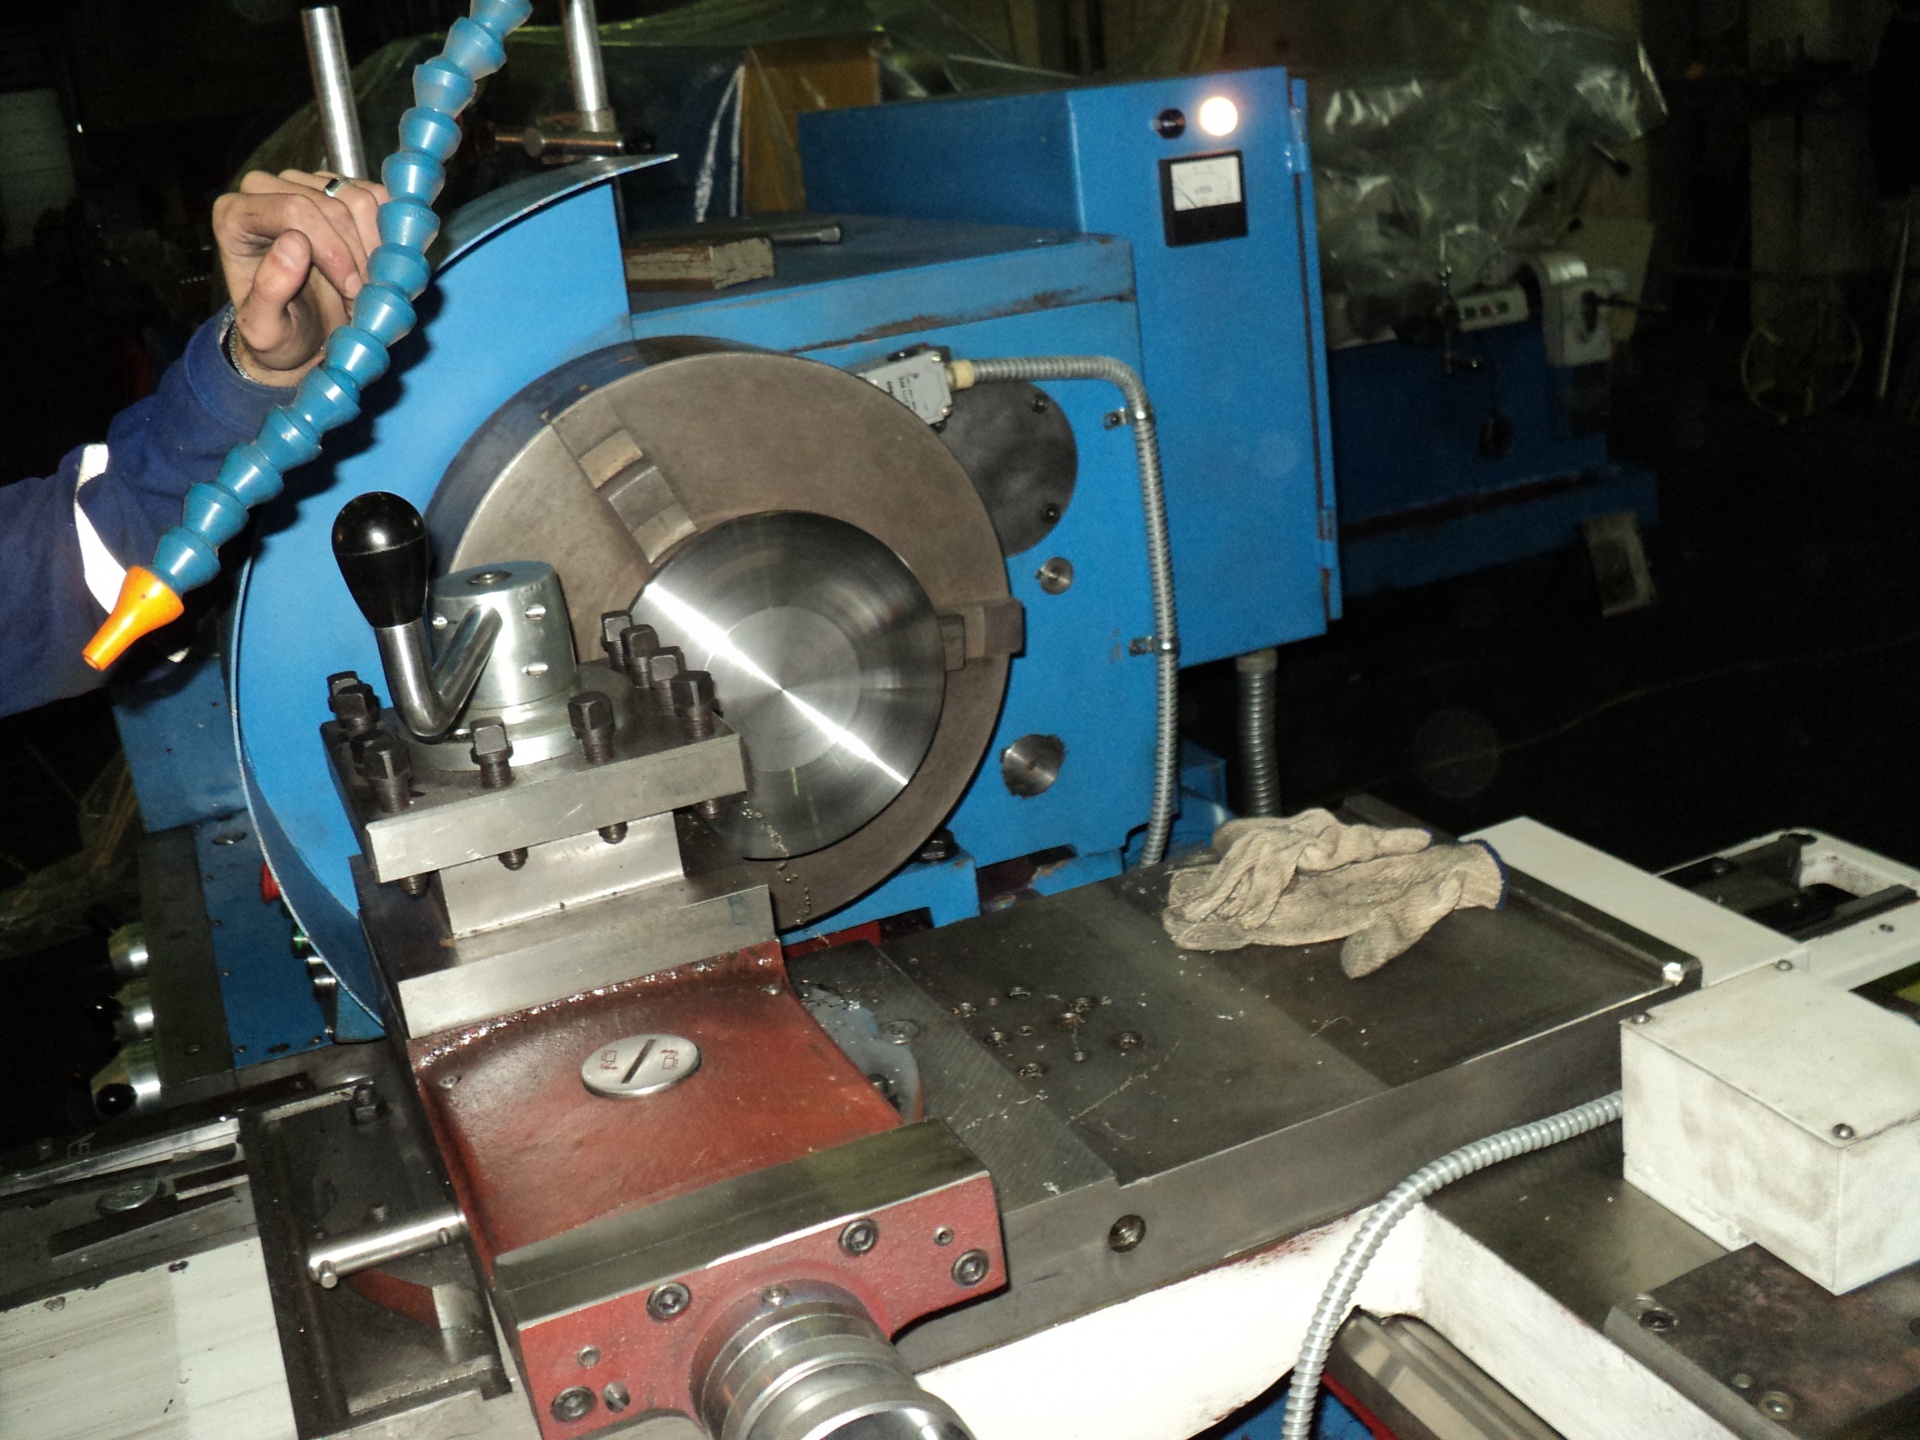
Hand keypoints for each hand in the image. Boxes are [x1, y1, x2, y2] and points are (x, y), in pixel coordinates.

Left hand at [213, 170, 389, 386]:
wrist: (304, 332)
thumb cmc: (280, 333)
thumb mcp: (266, 330)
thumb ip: (269, 291)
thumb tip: (294, 243)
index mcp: (235, 216)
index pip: (295, 209)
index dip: (334, 250)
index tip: (352, 292)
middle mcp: (266, 189)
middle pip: (332, 204)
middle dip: (358, 257)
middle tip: (363, 299)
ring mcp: (305, 183)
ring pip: (360, 198)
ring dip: (376, 250)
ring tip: (368, 286)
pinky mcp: (339, 187)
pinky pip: (379, 198)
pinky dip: (390, 235)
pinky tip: (380, 266)